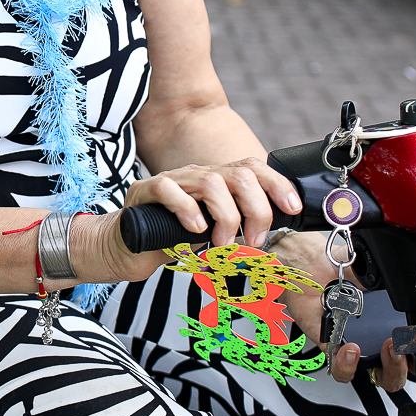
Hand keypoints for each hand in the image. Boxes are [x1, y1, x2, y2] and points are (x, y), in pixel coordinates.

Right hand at [89, 158, 300, 283]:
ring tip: (223, 243)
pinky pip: (169, 188)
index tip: (291, 208)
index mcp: (215, 182)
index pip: (253, 169)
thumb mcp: (211, 235)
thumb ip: (236, 229)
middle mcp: (196, 176)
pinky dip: (188, 209)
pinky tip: (195, 230)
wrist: (123, 247)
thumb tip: (270, 237)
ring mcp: (171, 181)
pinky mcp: (144, 192)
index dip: (277, 184)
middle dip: (256, 208)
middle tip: (254, 239)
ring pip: (211, 181)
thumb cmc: (168, 241)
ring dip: (226, 216)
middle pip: (239, 174)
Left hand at [272, 236, 415, 391]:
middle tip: (414, 345)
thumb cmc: (346, 265)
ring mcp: (360, 346)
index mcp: (400, 323)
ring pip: (382, 378)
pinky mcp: (332, 348)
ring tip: (389, 346)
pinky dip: (348, 366)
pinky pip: (342, 372)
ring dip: (392, 369)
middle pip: (411, 370)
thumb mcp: (388, 262)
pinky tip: (351, 348)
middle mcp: (382, 338)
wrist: (308, 259)